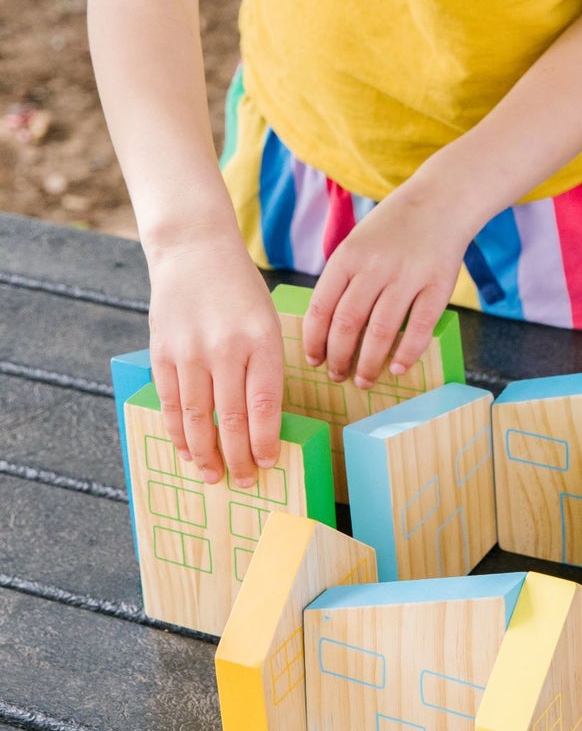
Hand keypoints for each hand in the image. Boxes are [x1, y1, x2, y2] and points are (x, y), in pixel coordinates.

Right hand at [145, 233, 283, 487]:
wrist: (195, 249)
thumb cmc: (240, 290)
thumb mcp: (267, 321)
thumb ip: (266, 366)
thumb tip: (263, 421)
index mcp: (261, 340)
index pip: (265, 404)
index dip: (265, 440)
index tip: (269, 463)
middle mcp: (226, 349)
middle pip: (230, 419)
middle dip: (238, 458)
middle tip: (245, 481)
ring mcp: (190, 352)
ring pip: (197, 418)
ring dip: (205, 454)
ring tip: (213, 476)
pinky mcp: (163, 352)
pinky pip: (169, 403)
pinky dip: (178, 432)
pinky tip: (187, 450)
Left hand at [301, 178, 471, 387]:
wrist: (440, 202)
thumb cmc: (392, 230)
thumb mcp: (356, 244)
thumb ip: (342, 280)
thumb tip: (325, 331)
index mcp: (348, 257)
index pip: (322, 307)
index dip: (315, 340)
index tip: (314, 360)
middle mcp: (375, 267)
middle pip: (348, 323)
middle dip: (339, 358)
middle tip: (337, 376)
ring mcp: (408, 276)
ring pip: (382, 330)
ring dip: (369, 362)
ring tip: (364, 380)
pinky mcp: (438, 285)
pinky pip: (420, 327)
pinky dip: (407, 353)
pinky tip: (398, 368)